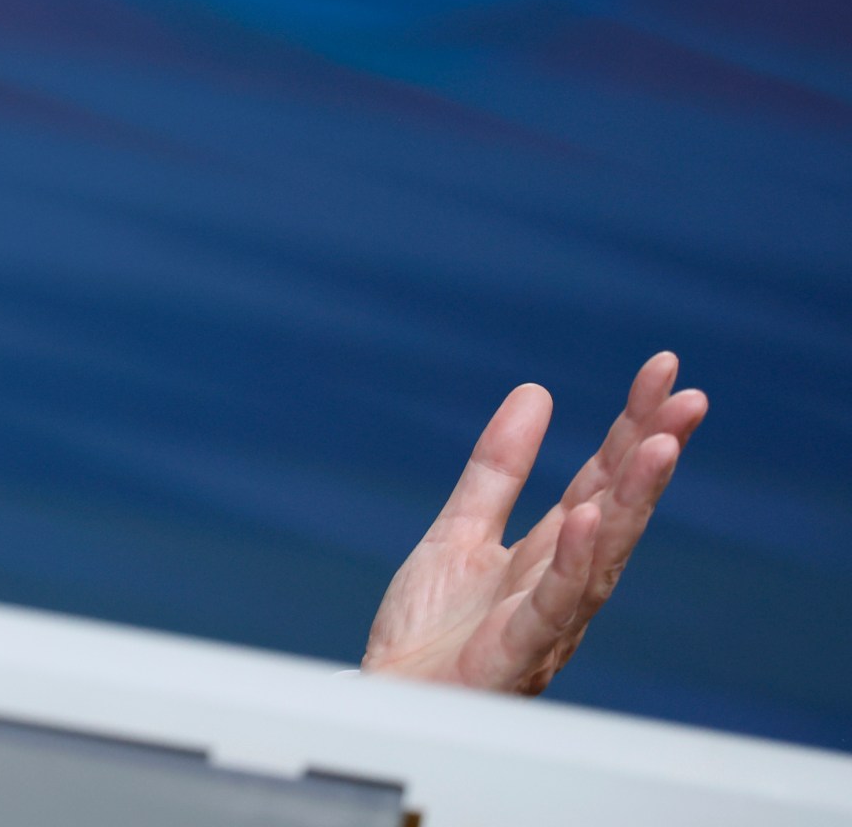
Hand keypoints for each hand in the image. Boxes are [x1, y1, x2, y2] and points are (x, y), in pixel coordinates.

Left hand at [361, 353, 706, 693]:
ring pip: (600, 556)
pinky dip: (572, 563)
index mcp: (549, 555)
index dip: (631, 427)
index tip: (661, 373)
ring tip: (658, 445)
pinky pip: (550, 606)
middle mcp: (560, 586)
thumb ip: (497, 471)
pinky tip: (588, 520)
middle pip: (615, 511)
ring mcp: (543, 621)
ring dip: (632, 501)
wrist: (388, 702)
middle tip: (687, 399)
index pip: (600, 481)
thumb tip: (535, 395)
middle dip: (651, 455)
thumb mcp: (458, 530)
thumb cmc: (432, 634)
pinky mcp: (513, 653)